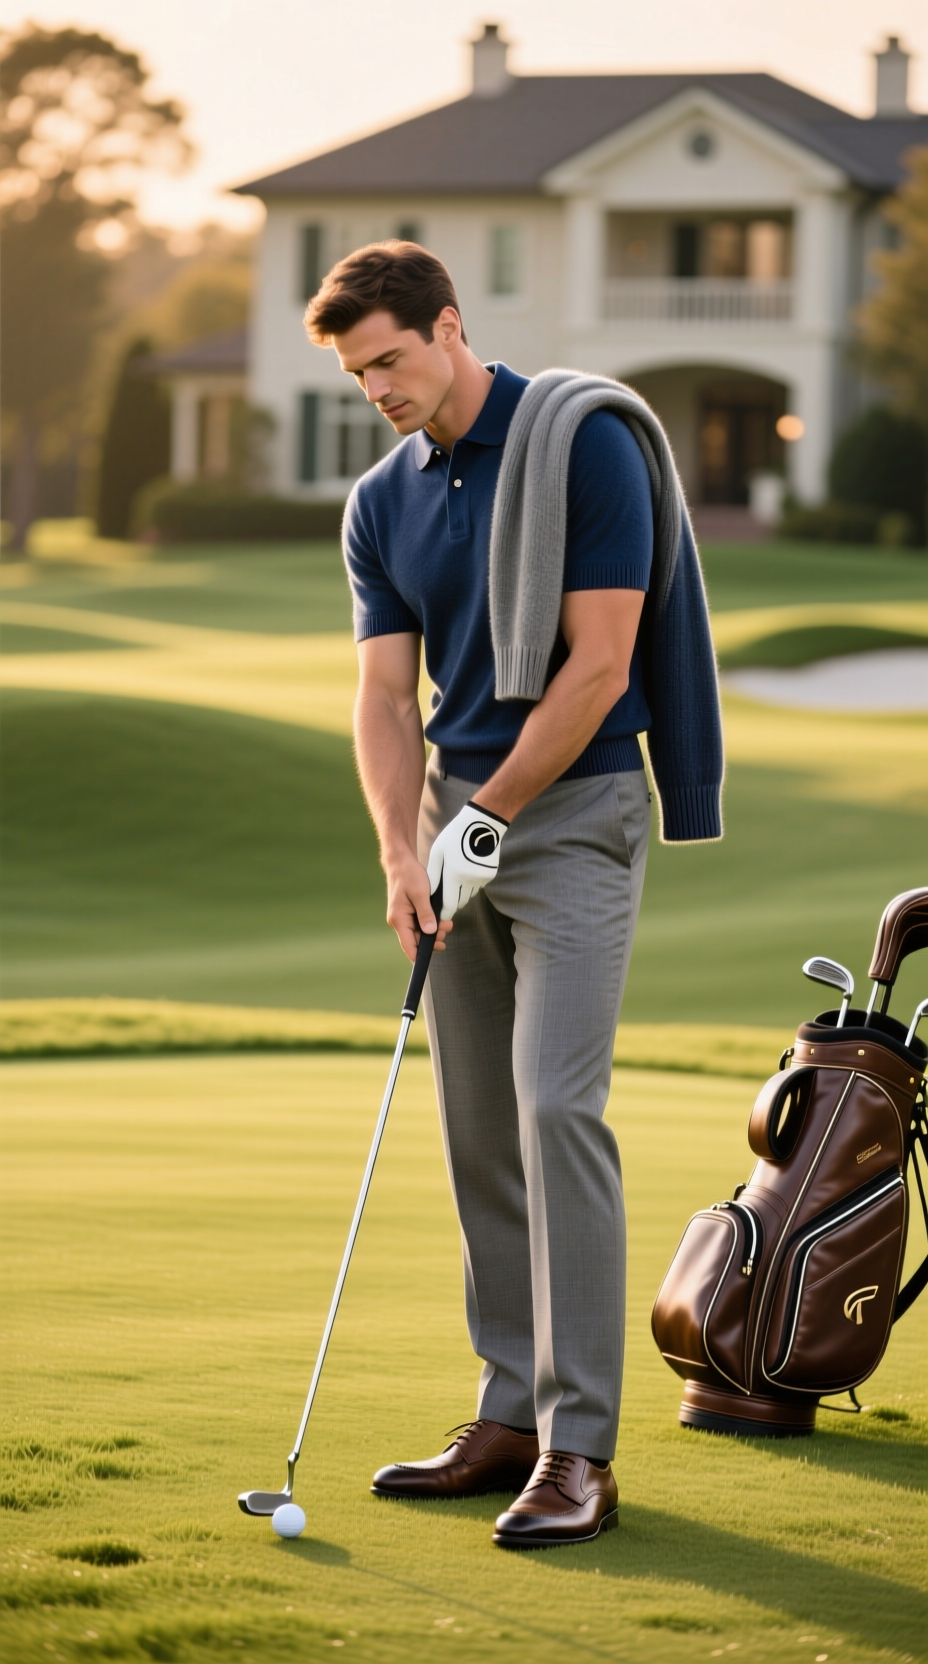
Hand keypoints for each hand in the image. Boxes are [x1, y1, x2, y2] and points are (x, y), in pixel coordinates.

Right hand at [386, 853, 452, 962]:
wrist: (401, 861)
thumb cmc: (408, 875)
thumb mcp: (420, 893)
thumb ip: (425, 914)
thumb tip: (430, 932)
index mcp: (399, 919)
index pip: (409, 946)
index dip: (420, 956)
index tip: (433, 957)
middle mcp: (399, 921)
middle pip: (416, 941)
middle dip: (433, 939)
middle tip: (447, 929)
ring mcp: (403, 917)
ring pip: (420, 932)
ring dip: (434, 930)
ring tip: (448, 923)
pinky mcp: (408, 912)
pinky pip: (420, 924)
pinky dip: (431, 923)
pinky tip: (440, 918)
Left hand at [426, 801, 508, 919]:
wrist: (483, 824)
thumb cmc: (455, 836)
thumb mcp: (438, 852)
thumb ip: (433, 875)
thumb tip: (430, 893)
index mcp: (454, 875)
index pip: (450, 904)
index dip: (444, 912)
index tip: (440, 916)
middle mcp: (470, 880)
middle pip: (460, 902)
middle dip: (452, 902)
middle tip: (445, 896)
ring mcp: (482, 878)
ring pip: (469, 894)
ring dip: (462, 892)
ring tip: (456, 879)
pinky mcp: (490, 874)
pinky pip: (478, 886)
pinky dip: (471, 884)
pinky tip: (467, 871)